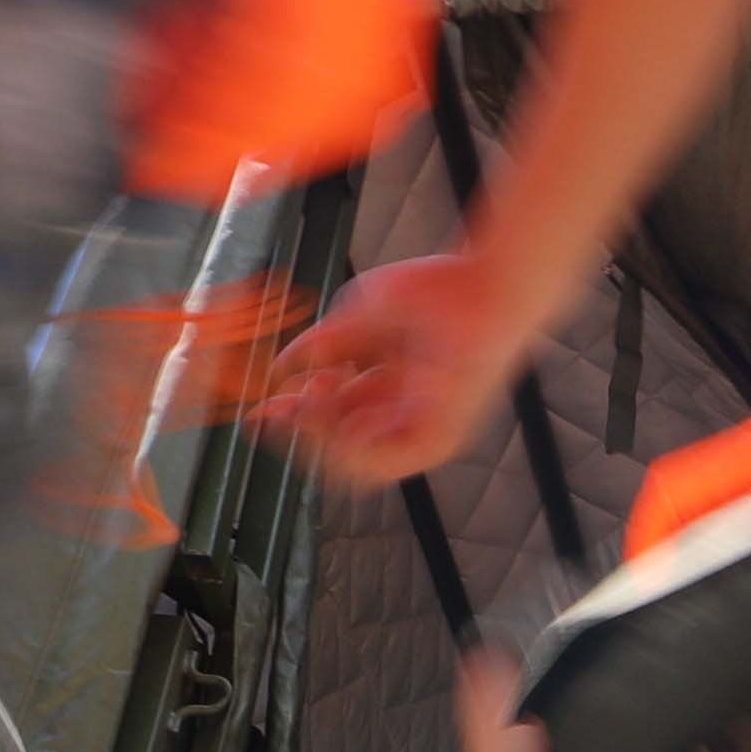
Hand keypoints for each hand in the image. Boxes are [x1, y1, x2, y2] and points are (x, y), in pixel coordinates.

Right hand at [270, 253, 512, 485]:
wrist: (488, 287)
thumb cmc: (436, 289)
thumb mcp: (359, 314)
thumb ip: (320, 346)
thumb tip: (280, 372)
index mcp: (384, 382)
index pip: (330, 416)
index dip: (292, 414)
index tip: (262, 406)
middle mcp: (400, 409)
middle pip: (336, 444)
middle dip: (300, 427)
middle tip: (282, 405)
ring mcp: (421, 427)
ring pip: (356, 465)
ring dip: (322, 437)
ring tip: (317, 400)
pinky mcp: (440, 436)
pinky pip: (386, 464)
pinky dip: (355, 449)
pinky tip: (344, 420)